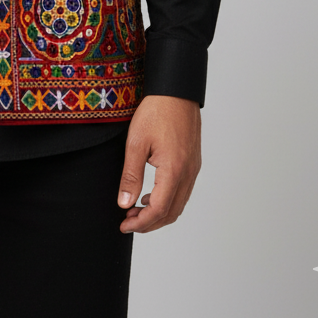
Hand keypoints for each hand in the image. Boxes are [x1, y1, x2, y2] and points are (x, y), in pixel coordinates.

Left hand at [117, 95, 201, 233]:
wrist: (176, 91)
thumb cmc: (156, 111)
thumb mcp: (136, 143)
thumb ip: (131, 176)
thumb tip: (124, 203)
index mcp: (174, 170)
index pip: (160, 209)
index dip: (142, 223)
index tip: (125, 225)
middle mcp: (188, 173)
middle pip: (171, 212)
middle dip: (149, 223)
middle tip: (128, 221)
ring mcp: (193, 168)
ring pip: (179, 204)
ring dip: (159, 213)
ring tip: (136, 210)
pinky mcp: (193, 163)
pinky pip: (183, 191)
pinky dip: (168, 201)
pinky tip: (151, 195)